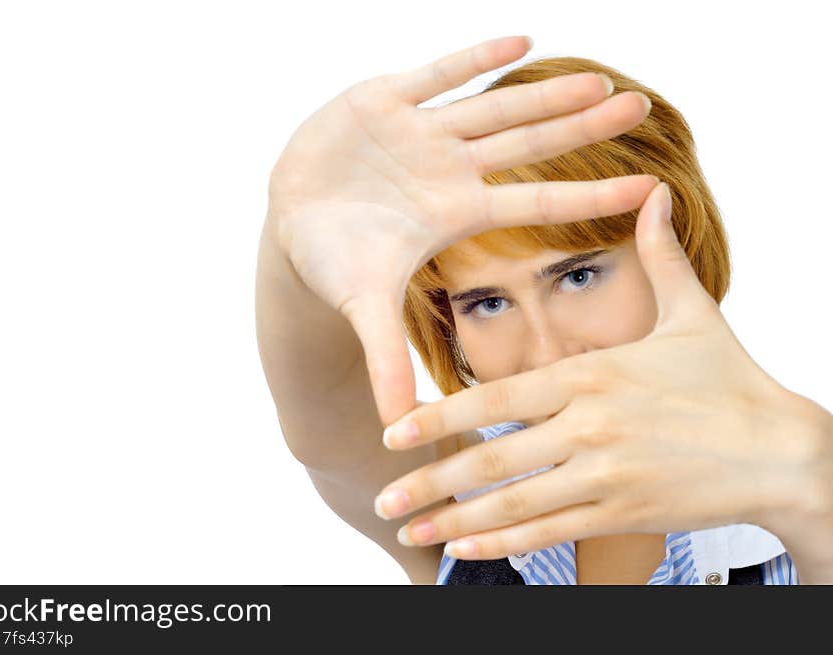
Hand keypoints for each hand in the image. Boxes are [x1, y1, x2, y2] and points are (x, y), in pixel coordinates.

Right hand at [266, 34, 658, 425]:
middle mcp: (448, 169)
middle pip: (527, 143)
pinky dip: (473, 57)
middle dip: (581, 124)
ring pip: (493, 104)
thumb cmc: (334, 263)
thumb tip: (397, 424)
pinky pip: (436, 74)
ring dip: (542, 89)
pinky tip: (518, 38)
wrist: (293, 222)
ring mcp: (419, 132)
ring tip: (596, 73)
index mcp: (454, 213)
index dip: (590, 194)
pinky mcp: (382, 100)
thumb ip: (383, 357)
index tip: (648, 184)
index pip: (534, 204)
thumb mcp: (364, 306)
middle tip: (640, 102)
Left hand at [373, 182, 825, 559]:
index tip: (393, 431)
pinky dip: (504, 542)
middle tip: (384, 497)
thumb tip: (656, 192)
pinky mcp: (624, 514)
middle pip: (491, 459)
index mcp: (591, 376)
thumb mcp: (693, 312)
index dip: (438, 418)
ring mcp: (606, 478)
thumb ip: (660, 256)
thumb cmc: (730, 379)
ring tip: (408, 530)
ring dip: (453, 521)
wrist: (783, 451)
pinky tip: (467, 547)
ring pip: (513, 504)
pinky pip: (551, 532)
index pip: (496, 400)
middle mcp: (589, 428)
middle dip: (429, 481)